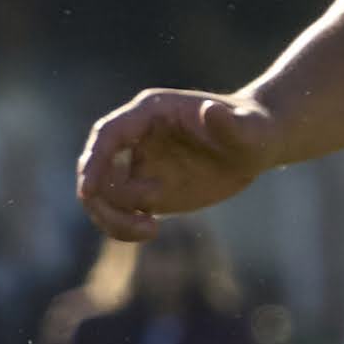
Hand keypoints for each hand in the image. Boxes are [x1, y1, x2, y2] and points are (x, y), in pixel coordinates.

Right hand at [75, 89, 284, 238]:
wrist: (255, 146)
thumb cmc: (252, 130)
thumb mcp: (248, 128)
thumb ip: (229, 122)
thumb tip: (210, 111)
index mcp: (150, 113)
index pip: (108, 134)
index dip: (94, 161)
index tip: (88, 191)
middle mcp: (136, 138)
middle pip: (97, 168)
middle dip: (106, 199)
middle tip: (143, 220)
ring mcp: (139, 164)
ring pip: (104, 194)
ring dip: (115, 218)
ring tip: (151, 230)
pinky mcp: (147, 190)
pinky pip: (120, 211)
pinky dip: (124, 226)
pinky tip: (152, 232)